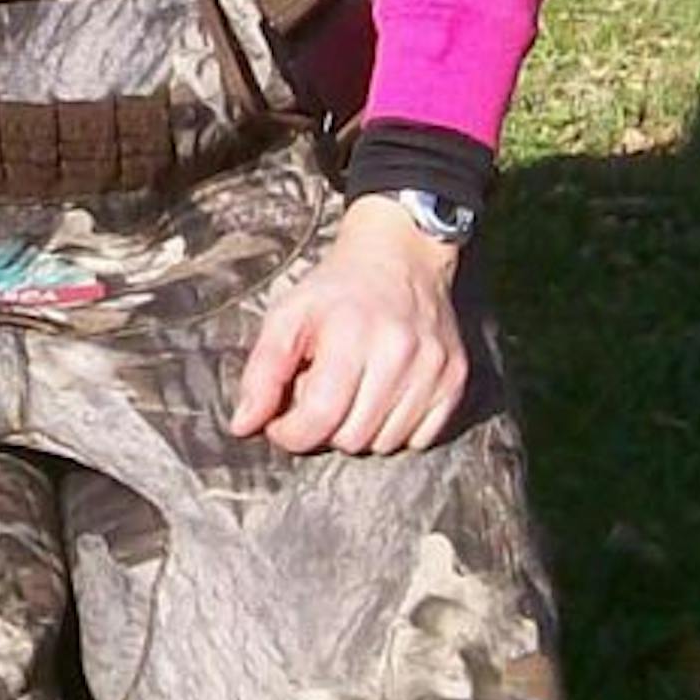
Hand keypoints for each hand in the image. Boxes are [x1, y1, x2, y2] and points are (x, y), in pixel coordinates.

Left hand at [229, 195, 469, 456]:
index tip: (282, 421)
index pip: (318, 418)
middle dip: (325, 427)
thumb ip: (262, 372)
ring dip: (360, 429)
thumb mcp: (287, 316)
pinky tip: (382, 396)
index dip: (290, 432)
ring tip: (352, 391)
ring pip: (386, 443)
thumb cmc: (336, 289)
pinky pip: (420, 438)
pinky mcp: (455, 379)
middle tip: (320, 394)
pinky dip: (395, 428)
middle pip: (352, 438)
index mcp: (352, 335)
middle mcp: (400, 353)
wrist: (401, 256)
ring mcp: (433, 368)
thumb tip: (243, 426)